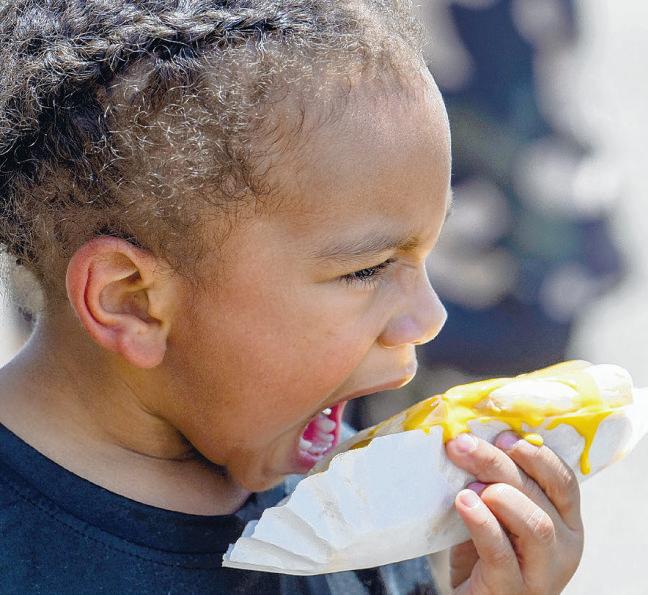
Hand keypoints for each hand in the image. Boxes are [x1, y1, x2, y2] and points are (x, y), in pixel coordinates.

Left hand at [445, 431, 583, 594]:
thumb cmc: (484, 550)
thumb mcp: (497, 512)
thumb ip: (495, 481)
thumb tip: (471, 436)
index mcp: (565, 521)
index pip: (563, 479)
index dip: (534, 453)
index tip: (500, 435)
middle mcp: (564, 547)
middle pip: (540, 494)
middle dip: (499, 462)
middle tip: (462, 444)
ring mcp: (542, 573)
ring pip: (535, 525)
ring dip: (499, 494)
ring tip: (467, 486)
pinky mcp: (511, 591)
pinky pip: (501, 553)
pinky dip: (482, 523)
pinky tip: (463, 503)